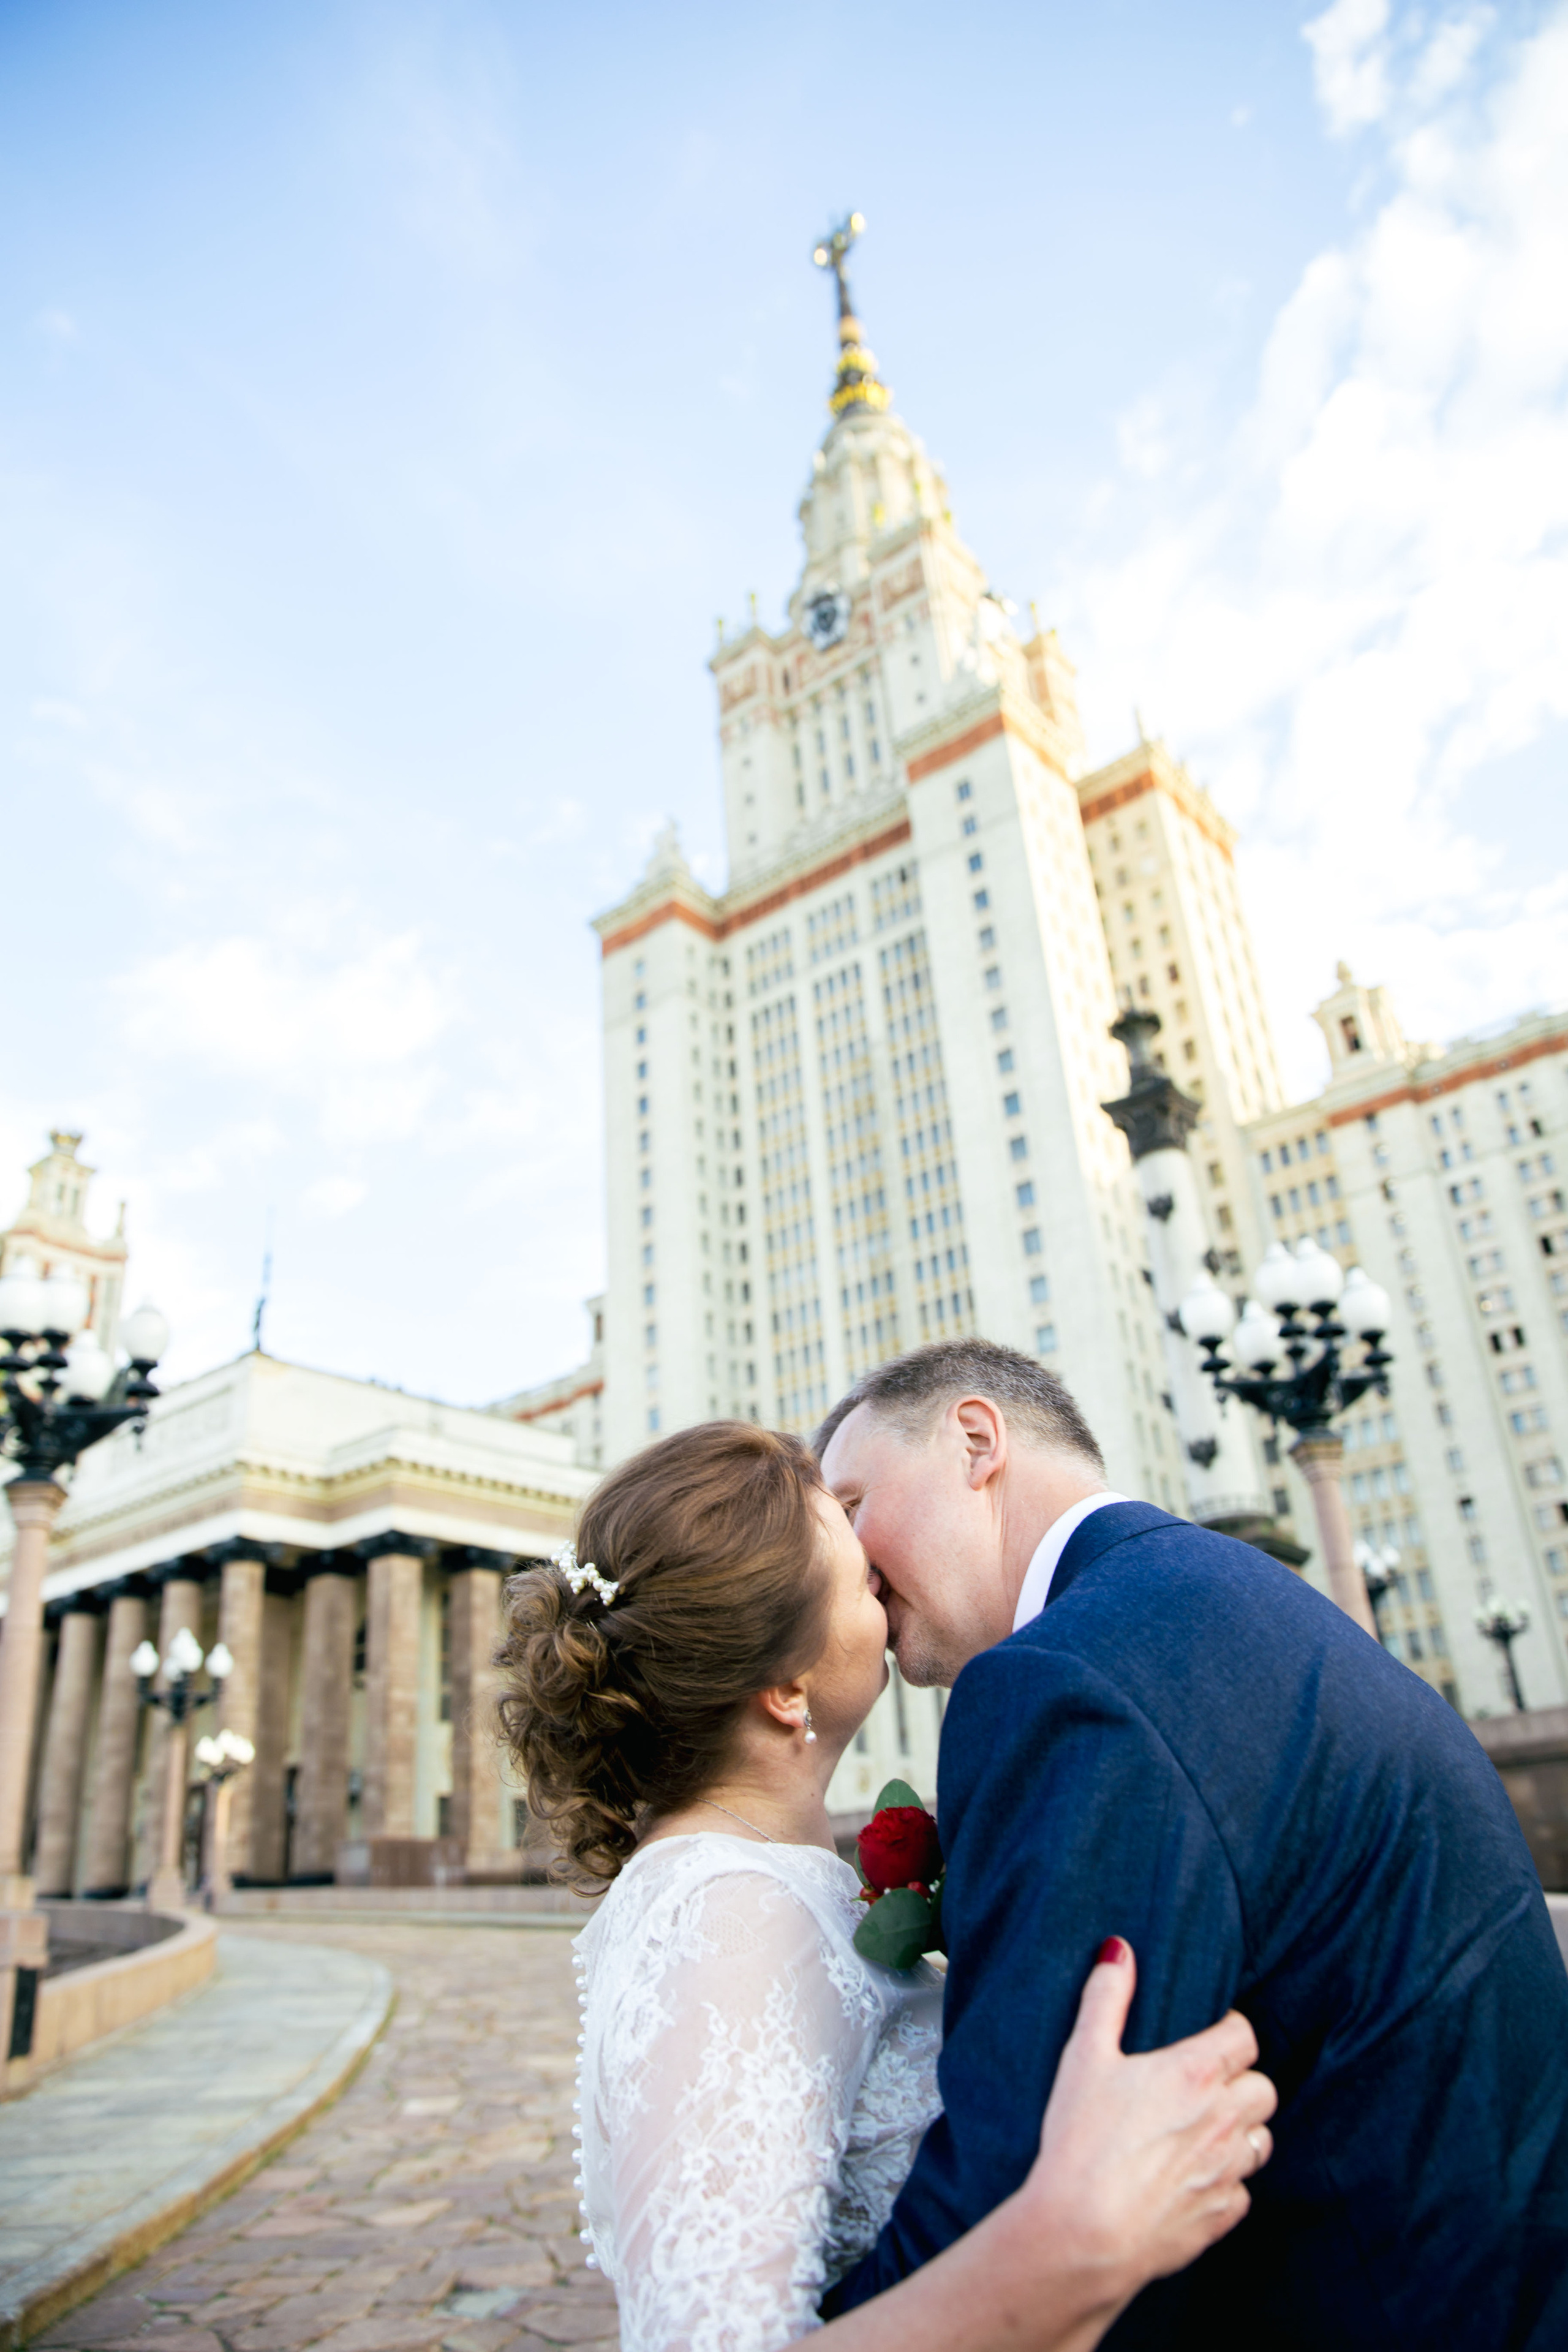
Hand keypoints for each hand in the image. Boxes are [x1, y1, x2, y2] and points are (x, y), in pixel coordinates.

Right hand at [1019, 1939, 1275, 2319]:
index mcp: (1196, 2074)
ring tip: (1206, 2128)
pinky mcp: (1221, 2216)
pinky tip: (1196, 2177)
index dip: (1230, 2030)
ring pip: (1264, 2140)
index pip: (1244, 2036)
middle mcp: (1224, 2120)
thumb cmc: (1081, 2142)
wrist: (1085, 2233)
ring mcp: (1228, 2172)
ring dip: (1243, 2130)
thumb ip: (1106, 1998)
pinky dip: (1229, 2181)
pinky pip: (1244, 2191)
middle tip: (1208, 2083)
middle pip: (1265, 2087)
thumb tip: (1119, 1950)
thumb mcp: (1083, 2057)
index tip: (1209, 2034)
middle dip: (1243, 2080)